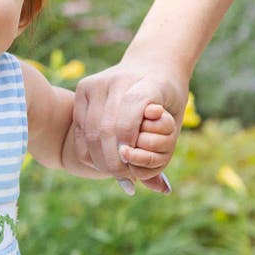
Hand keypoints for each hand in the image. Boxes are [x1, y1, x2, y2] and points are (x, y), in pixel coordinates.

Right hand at [73, 60, 187, 193]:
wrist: (154, 63)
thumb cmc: (167, 100)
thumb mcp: (173, 124)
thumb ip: (163, 155)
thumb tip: (162, 190)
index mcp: (147, 83)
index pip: (129, 120)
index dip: (127, 145)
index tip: (130, 169)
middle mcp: (118, 79)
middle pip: (105, 130)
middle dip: (111, 160)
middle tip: (119, 176)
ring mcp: (98, 81)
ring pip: (90, 131)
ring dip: (98, 158)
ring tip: (109, 171)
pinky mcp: (84, 87)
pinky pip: (80, 126)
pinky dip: (88, 148)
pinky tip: (98, 158)